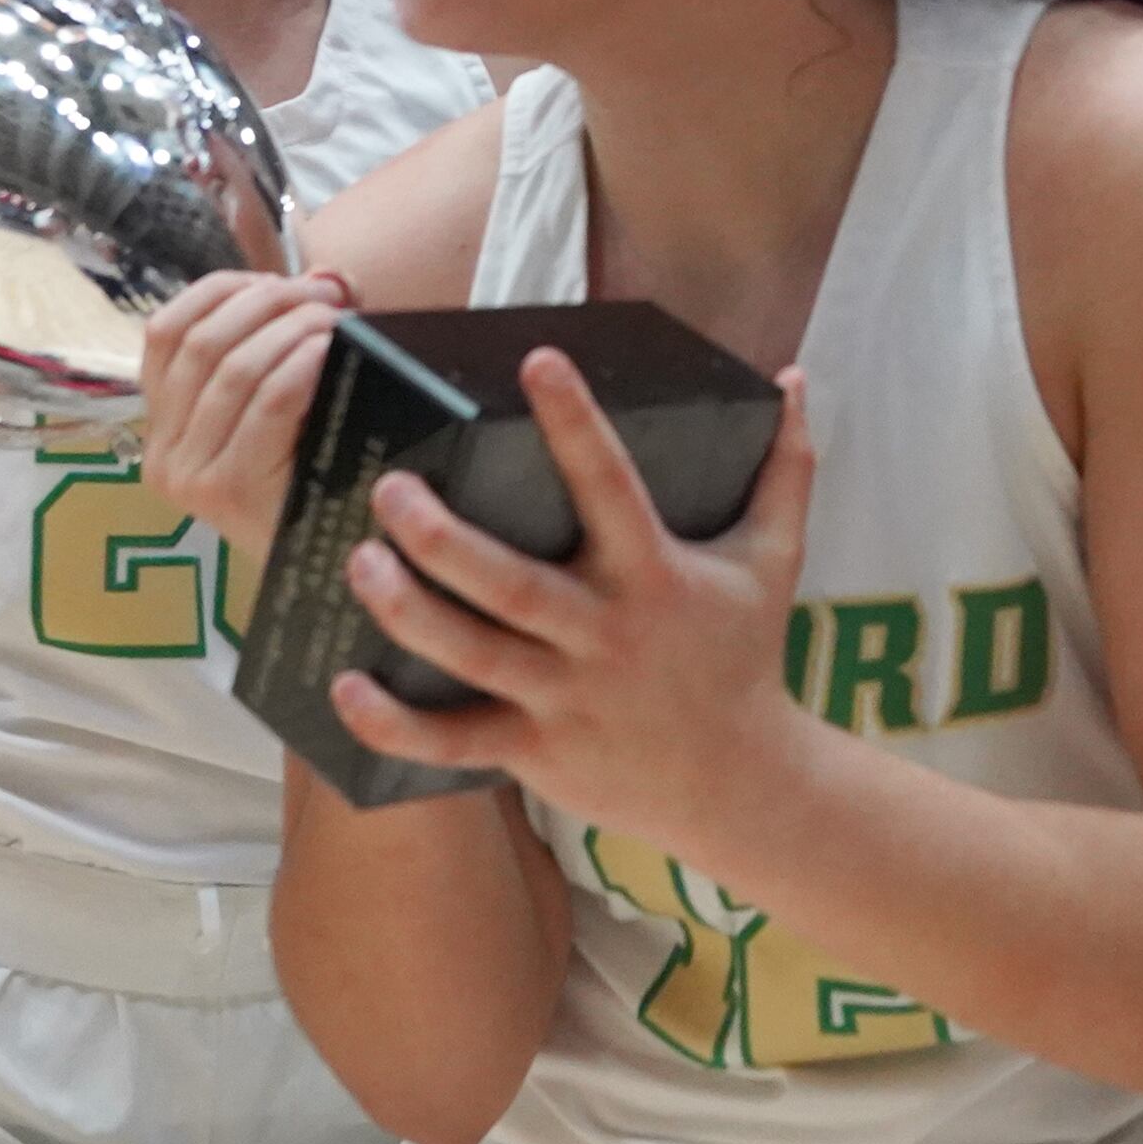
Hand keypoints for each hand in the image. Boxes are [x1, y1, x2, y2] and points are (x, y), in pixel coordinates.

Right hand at [139, 267, 351, 551]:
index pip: (164, 332)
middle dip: (268, 300)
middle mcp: (162, 453)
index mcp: (159, 428)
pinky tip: (333, 349)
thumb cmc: (311, 487)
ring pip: (234, 366)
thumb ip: (276, 348)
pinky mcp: (229, 490)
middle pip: (203, 341)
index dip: (222, 290)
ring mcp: (190, 476)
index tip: (276, 277)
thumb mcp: (276, 414)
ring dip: (293, 326)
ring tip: (338, 318)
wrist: (335, 576)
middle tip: (326, 293)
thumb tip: (321, 276)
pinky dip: (304, 361)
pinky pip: (268, 399)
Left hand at [327, 353, 818, 850]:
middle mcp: (604, 635)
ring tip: (359, 563)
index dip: (575, 423)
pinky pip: (454, 741)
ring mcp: (565, 698)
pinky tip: (345, 686)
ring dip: (409, 614)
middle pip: (512, 585)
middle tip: (391, 487)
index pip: (613, 487)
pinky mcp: (536, 752)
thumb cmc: (745, 655)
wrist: (741, 783)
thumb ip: (786, 467)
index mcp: (657, 576)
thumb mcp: (775, 559)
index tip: (538, 360)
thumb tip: (798, 376)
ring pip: (473, 656)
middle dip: (443, 540)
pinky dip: (396, 725)